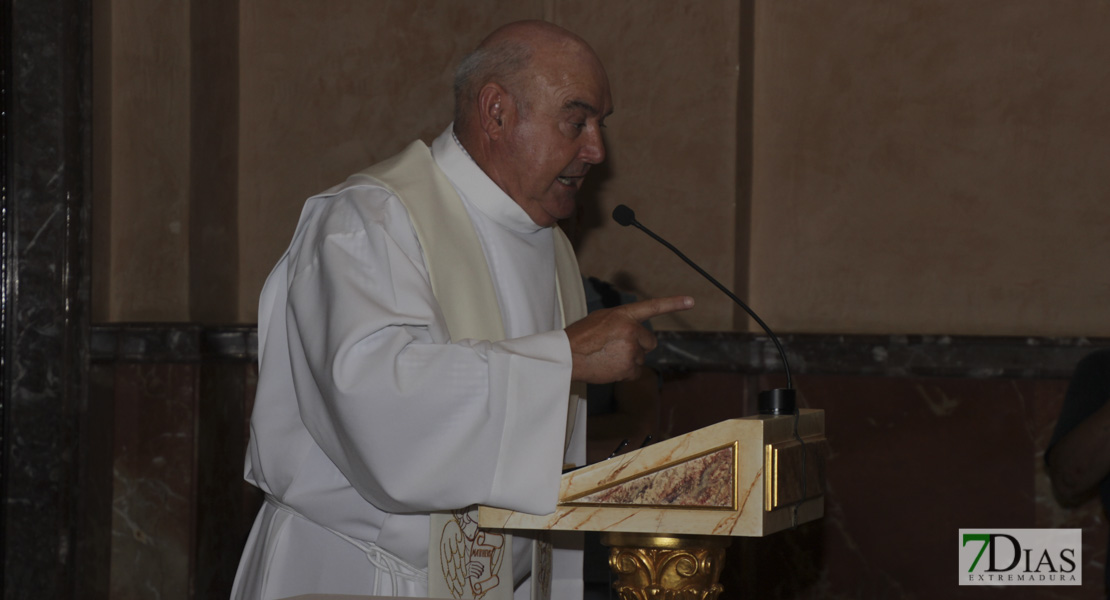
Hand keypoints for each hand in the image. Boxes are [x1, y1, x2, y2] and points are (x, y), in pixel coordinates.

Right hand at [566, 295, 693, 383]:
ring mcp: (631, 349)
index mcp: (623, 314)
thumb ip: (621, 322)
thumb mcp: (601, 320)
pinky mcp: (628, 367)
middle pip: (650, 342)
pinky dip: (626, 373)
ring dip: (628, 360)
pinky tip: (609, 367)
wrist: (567, 356)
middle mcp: (631, 330)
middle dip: (639, 346)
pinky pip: (636, 372)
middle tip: (616, 348)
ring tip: (607, 357)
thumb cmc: (580, 337)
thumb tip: (635, 335)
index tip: (691, 301)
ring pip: (641, 358)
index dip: (673, 303)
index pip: (652, 307)